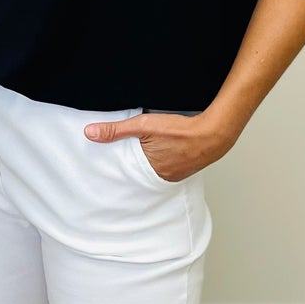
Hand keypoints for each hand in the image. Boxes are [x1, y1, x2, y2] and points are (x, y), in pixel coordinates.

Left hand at [83, 111, 230, 182]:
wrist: (214, 133)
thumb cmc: (181, 130)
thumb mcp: (143, 126)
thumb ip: (116, 130)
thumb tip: (90, 133)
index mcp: (147, 171)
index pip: (124, 175)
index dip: (117, 172)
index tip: (106, 174)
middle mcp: (160, 178)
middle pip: (139, 175)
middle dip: (131, 171)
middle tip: (121, 169)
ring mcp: (174, 175)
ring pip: (154, 172)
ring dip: (148, 166)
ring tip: (141, 160)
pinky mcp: (184, 169)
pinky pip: (168, 169)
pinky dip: (162, 163)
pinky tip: (163, 155)